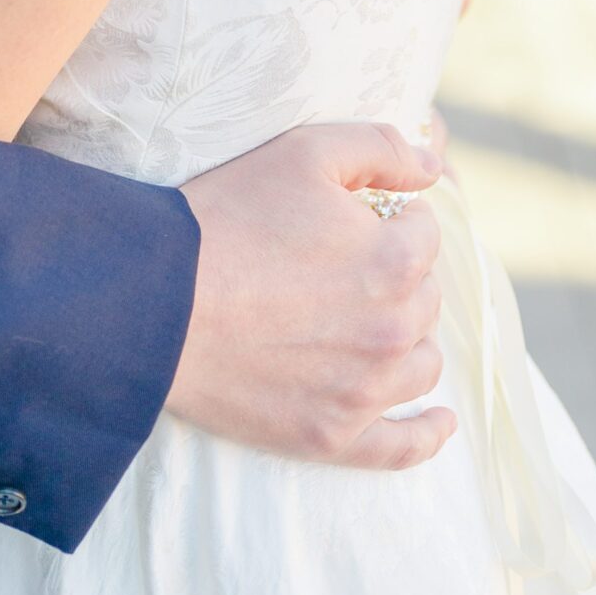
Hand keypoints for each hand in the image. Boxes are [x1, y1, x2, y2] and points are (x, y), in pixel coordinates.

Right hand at [169, 124, 454, 469]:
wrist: (156, 298)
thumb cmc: (228, 217)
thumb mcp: (304, 152)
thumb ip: (382, 148)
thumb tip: (431, 166)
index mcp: (396, 261)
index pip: (424, 234)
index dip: (390, 219)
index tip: (352, 220)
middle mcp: (394, 331)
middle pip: (424, 298)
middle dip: (396, 276)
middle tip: (339, 266)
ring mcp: (365, 390)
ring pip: (421, 363)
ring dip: (407, 339)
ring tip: (368, 323)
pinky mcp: (332, 434)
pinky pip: (404, 446)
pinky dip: (427, 433)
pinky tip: (439, 420)